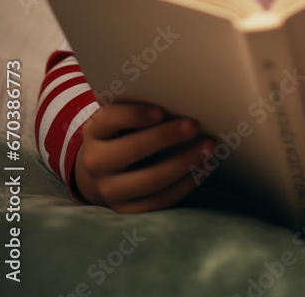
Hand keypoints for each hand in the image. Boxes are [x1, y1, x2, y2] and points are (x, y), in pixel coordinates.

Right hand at [73, 101, 216, 212]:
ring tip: (209, 147)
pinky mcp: (127, 209)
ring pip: (150, 180)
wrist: (105, 166)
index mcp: (94, 131)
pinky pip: (160, 201)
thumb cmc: (125, 128)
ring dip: (184, 163)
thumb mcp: (123, 114)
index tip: (161, 110)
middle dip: (165, 137)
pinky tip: (204, 168)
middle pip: (132, 150)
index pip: (110, 120)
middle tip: (194, 125)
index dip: (134, 115)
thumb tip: (183, 94)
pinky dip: (186, 184)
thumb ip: (142, 104)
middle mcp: (96, 162)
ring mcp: (110, 190)